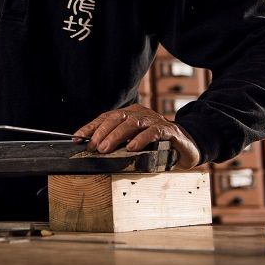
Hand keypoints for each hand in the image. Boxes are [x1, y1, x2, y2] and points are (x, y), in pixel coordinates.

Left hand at [73, 104, 200, 169]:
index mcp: (130, 115)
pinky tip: (131, 147)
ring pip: (131, 123)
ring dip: (116, 136)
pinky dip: (141, 139)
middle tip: (92, 146)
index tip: (77, 137)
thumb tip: (94, 150)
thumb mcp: (134, 144)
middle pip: (116, 118)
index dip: (90, 127)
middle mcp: (140, 114)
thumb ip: (118, 144)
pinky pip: (153, 131)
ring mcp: (155, 120)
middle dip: (101, 132)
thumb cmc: (157, 146)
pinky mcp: (169, 130)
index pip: (106, 117)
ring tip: (105, 148)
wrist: (187, 147)